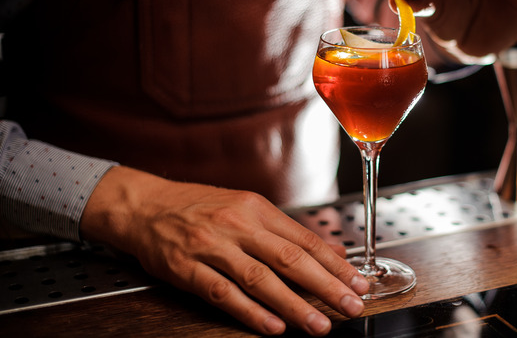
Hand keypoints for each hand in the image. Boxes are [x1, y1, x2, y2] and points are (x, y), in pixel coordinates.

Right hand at [81, 166, 367, 335]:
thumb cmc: (198, 207)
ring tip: (318, 325)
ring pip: (260, 279)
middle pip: (289, 259)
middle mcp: (237, 225)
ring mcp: (211, 247)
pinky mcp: (187, 269)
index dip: (335, 264)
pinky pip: (222, 293)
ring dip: (293, 305)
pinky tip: (273, 326)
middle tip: (351, 305)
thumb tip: (329, 253)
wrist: (143, 205)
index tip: (358, 282)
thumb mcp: (245, 208)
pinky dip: (250, 312)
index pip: (304, 239)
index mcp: (256, 208)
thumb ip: (284, 232)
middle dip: (325, 286)